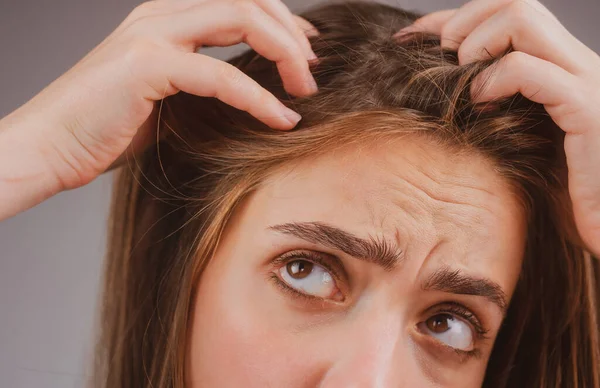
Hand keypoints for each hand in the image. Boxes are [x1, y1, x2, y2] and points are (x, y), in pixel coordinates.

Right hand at [0, 0, 318, 219]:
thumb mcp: (168, 97)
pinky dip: (258, 98)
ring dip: (284, 54)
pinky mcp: (147, 66)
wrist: (51, 146)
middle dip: (291, 33)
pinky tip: (280, 119)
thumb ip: (204, 84)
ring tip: (306, 90)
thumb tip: (250, 93)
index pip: (240, 1)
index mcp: (166, 17)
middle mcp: (161, 14)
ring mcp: (152, 34)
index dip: (282, 22)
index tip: (307, 54)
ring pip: (241, 19)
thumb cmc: (107, 126)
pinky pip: (221, 75)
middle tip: (312, 72)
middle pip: (248, 0)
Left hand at [395, 0, 599, 254]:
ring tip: (462, 80)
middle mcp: (575, 66)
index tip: (409, 37)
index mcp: (560, 71)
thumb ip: (495, 112)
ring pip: (523, 18)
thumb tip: (444, 100)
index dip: (453, 19)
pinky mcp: (588, 110)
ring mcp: (585, 83)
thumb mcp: (522, 143)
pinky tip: (481, 105)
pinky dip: (493, 80)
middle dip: (461, 21)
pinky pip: (529, 70)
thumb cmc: (563, 196)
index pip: (506, 16)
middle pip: (515, 3)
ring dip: (475, 43)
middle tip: (436, 56)